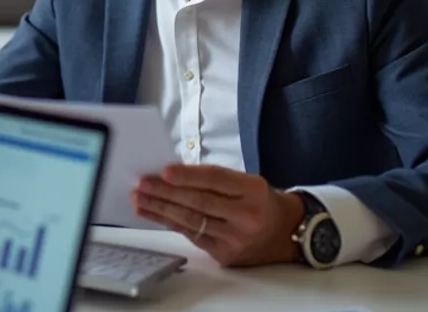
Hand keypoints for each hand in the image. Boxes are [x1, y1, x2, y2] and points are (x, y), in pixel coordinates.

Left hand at [131, 164, 303, 266]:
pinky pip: (193, 236)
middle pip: (199, 202)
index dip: (188, 175)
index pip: (215, 180)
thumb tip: (173, 175)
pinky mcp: (226, 255)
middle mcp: (247, 216)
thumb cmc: (261, 202)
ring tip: (140, 199)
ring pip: (192, 221)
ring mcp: (236, 239)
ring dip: (161, 209)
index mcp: (253, 191)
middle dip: (165, 192)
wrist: (287, 233)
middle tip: (142, 184)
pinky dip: (171, 223)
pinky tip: (154, 214)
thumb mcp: (248, 182)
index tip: (163, 171)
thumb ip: (215, 179)